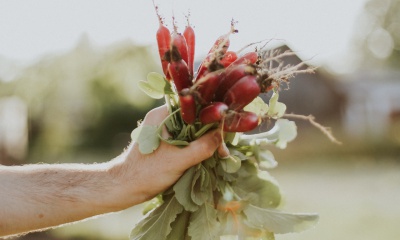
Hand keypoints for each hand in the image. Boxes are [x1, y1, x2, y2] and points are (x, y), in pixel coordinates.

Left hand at [109, 105, 228, 208]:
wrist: (123, 187)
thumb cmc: (146, 173)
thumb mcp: (178, 160)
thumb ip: (202, 147)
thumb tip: (222, 135)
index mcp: (162, 114)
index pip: (194, 107)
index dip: (211, 116)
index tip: (224, 130)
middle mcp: (163, 117)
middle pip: (195, 118)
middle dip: (210, 131)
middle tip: (224, 147)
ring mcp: (164, 130)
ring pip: (192, 129)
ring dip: (205, 140)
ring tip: (219, 153)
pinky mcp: (165, 142)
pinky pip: (186, 139)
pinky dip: (197, 146)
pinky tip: (208, 156)